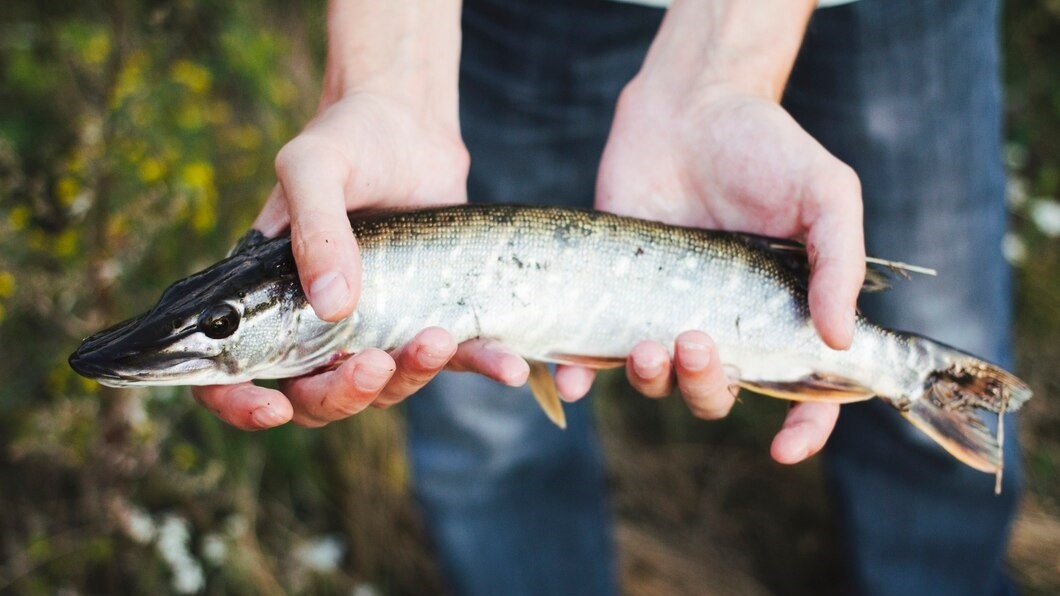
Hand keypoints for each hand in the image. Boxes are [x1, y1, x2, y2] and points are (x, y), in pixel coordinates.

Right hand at [192, 93, 529, 428]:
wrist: (410, 123)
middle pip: (315, 396)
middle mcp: (317, 324)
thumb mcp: (314, 167)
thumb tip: (332, 307)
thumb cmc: (346, 138)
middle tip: (374, 363)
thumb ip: (314, 229)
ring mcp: (376, 326)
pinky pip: (452, 357)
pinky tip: (509, 366)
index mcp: (267, 297)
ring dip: (409, 377)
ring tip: (437, 338)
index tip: (272, 408)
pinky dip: (480, 365)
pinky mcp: (430, 315)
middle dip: (342, 394)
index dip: (241, 403)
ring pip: (383, 388)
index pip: (233, 373)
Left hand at [587, 81, 862, 463]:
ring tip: (648, 343)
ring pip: (658, 381)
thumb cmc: (766, 146)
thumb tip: (839, 339)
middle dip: (707, 385)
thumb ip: (838, 262)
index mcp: (779, 313)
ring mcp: (666, 311)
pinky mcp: (615, 293)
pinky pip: (595, 351)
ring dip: (653, 380)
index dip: (802, 426)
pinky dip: (581, 375)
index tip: (786, 446)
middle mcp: (723, 322)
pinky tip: (573, 378)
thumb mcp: (826, 193)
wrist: (689, 105)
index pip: (801, 389)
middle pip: (717, 392)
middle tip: (696, 340)